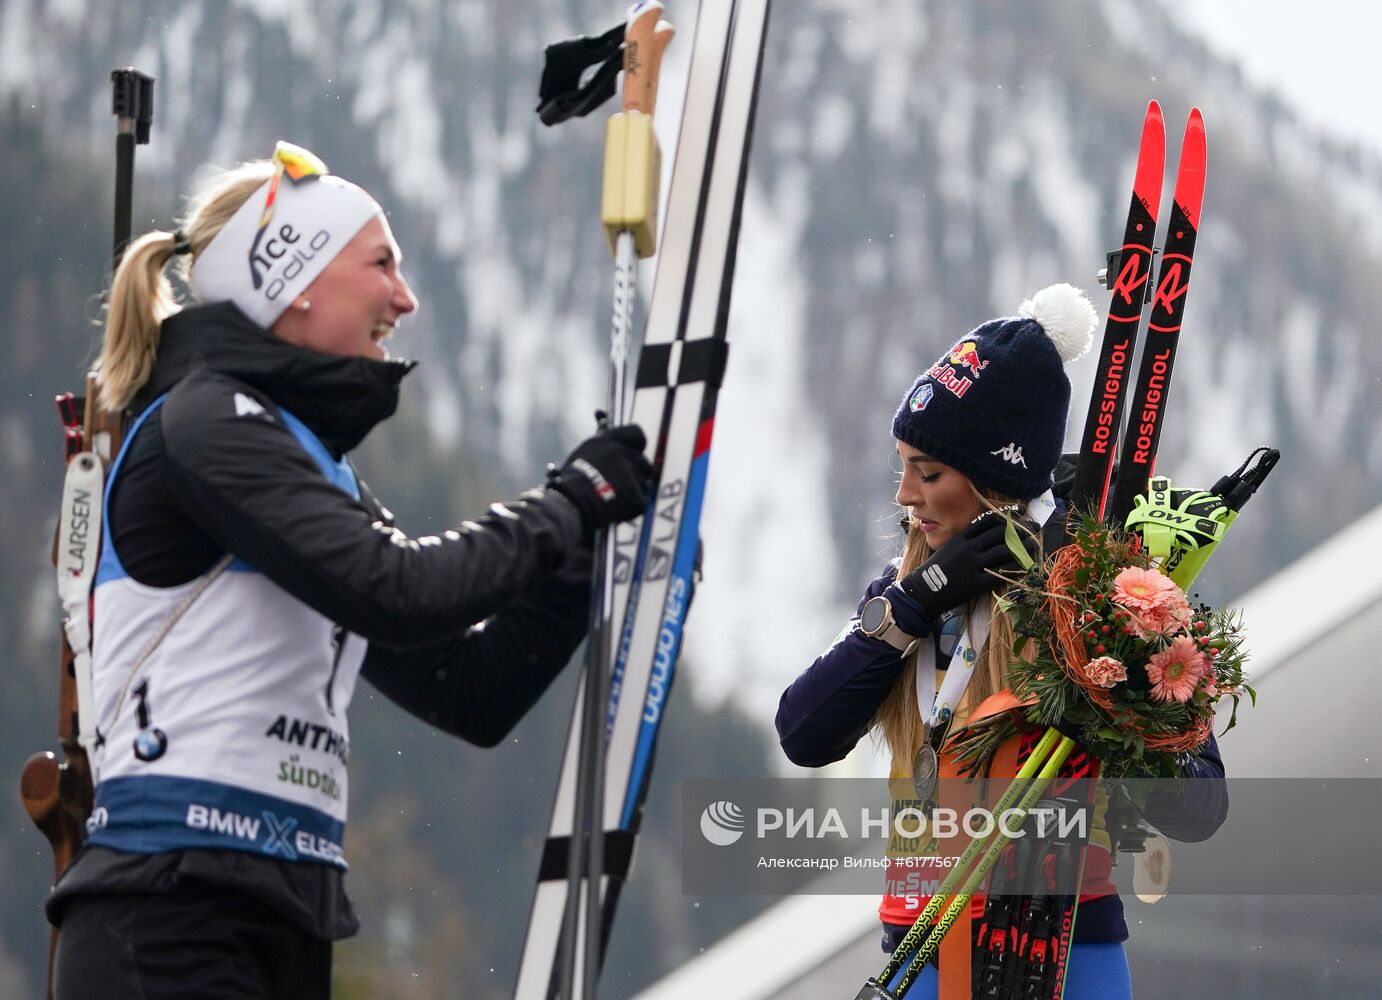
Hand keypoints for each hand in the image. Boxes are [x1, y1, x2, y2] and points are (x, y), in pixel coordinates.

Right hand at [548, 424, 653, 538]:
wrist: (571, 503)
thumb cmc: (571, 484)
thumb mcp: (584, 457)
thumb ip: (602, 451)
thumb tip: (609, 444)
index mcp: (608, 442)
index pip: (636, 433)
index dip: (638, 445)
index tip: (636, 453)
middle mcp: (623, 453)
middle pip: (644, 464)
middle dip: (637, 476)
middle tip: (620, 489)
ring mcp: (632, 473)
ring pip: (644, 484)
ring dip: (633, 493)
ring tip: (612, 499)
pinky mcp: (637, 494)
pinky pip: (640, 502)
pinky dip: (630, 509)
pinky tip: (613, 510)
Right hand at [885, 511, 1033, 634]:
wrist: (924, 591)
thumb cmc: (936, 569)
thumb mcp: (949, 548)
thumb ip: (966, 540)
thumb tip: (988, 533)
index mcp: (961, 538)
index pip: (987, 522)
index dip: (1006, 517)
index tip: (1021, 513)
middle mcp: (968, 549)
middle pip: (1000, 535)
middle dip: (1021, 531)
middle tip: (1035, 529)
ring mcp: (972, 566)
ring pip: (1004, 553)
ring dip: (1023, 549)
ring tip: (1034, 546)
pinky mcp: (975, 584)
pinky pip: (1000, 574)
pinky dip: (1014, 570)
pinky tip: (1025, 567)